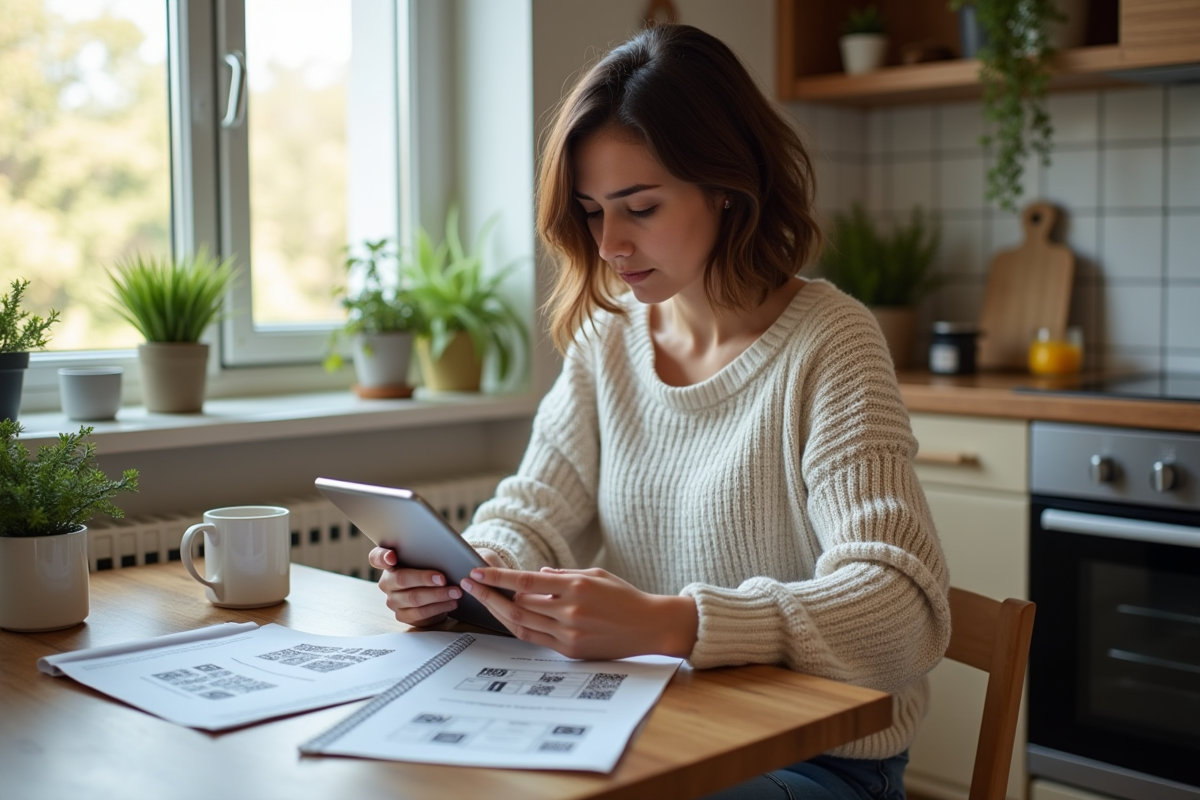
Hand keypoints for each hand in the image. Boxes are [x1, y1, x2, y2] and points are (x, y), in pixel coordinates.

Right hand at [368, 546, 504, 627]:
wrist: (437, 587)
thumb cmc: (432, 566)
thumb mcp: (429, 555)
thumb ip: (428, 550)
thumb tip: (445, 548)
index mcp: (387, 562)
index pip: (376, 557)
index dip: (383, 557)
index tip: (393, 557)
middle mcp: (387, 582)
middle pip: (401, 579)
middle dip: (424, 579)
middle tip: (443, 578)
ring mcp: (394, 601)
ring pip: (413, 599)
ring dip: (437, 596)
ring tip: (455, 592)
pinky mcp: (403, 616)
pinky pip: (420, 614)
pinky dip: (439, 608)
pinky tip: (452, 603)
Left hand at [460, 566, 698, 660]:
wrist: (650, 627)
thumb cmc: (624, 596)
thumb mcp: (595, 575)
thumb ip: (562, 575)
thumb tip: (534, 576)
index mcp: (576, 587)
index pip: (525, 582)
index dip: (497, 578)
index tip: (476, 572)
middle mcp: (570, 612)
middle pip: (518, 605)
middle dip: (491, 595)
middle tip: (470, 585)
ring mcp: (570, 634)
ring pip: (522, 624)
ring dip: (499, 613)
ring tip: (483, 601)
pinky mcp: (571, 651)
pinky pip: (536, 639)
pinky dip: (518, 627)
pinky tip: (506, 617)